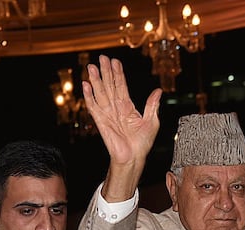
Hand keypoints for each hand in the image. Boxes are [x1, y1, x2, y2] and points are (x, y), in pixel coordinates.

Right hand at [82, 55, 161, 200]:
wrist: (134, 158)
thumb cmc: (143, 143)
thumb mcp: (152, 121)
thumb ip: (152, 105)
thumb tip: (158, 90)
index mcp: (127, 107)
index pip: (121, 86)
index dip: (118, 73)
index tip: (114, 61)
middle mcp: (116, 108)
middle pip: (109, 86)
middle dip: (105, 71)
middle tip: (101, 57)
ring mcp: (107, 114)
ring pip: (100, 93)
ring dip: (95, 80)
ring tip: (91, 67)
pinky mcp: (101, 122)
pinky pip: (93, 107)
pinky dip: (89, 96)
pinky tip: (85, 85)